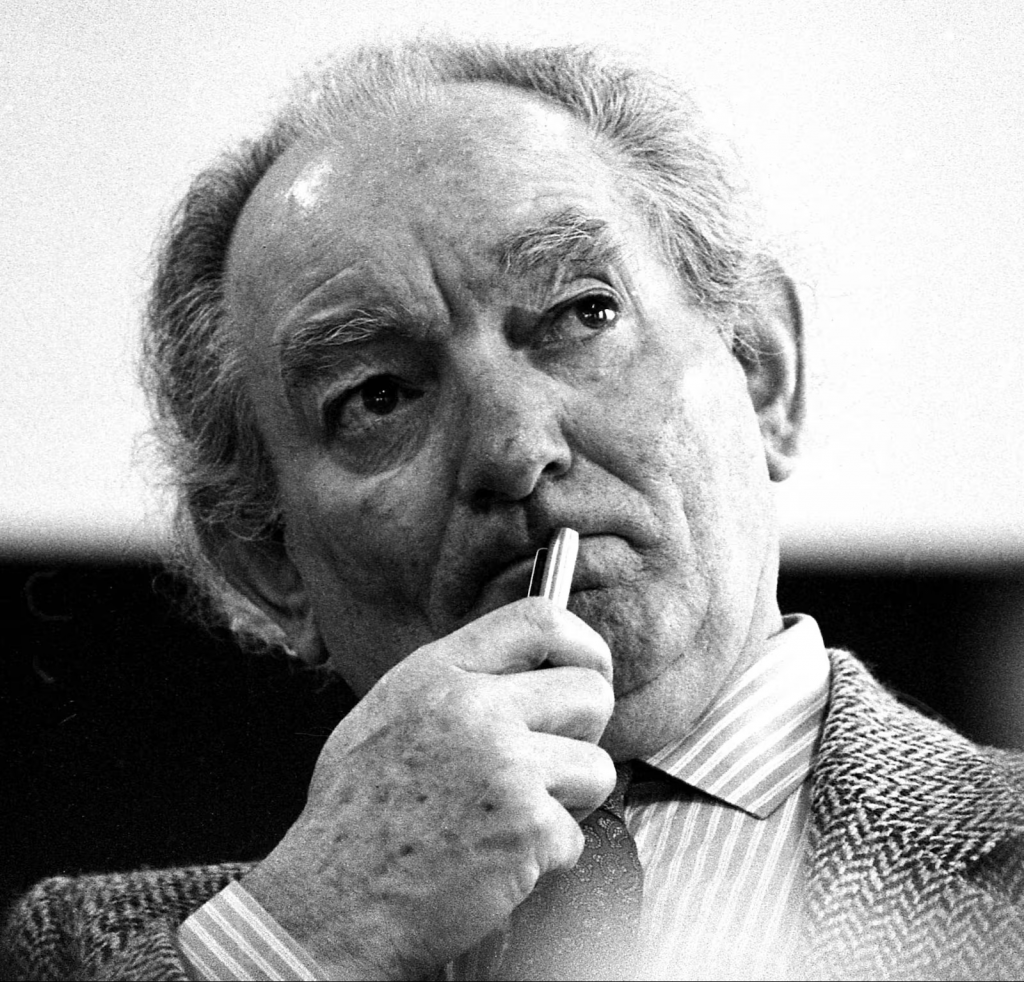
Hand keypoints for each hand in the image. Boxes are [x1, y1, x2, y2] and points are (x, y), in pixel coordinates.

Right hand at [242, 598, 614, 979]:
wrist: (331, 903)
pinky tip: (500, 859)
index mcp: (439, 674)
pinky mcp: (525, 828)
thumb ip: (454, 682)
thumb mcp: (387, 713)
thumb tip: (522, 670)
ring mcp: (505, 766)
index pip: (539, 619)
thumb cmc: (354, 817)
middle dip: (587, 731)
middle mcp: (475, 709)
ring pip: (598, 766)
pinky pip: (577, 834)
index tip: (591, 669)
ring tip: (518, 817)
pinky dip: (548, 856)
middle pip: (590, 692)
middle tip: (556, 760)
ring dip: (571, 800)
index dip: (583, 644)